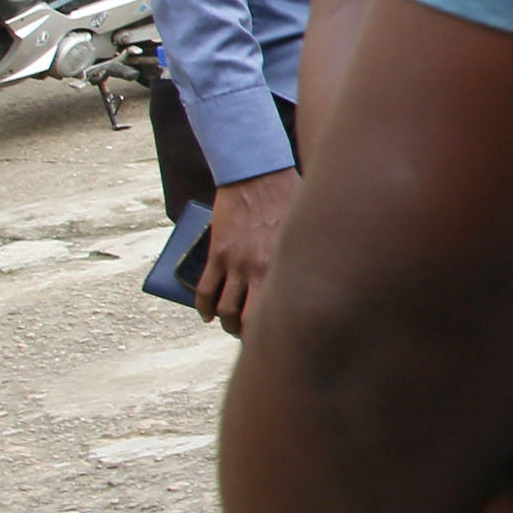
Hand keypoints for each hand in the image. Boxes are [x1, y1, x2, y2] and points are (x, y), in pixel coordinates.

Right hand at [196, 168, 301, 334]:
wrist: (256, 175)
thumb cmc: (288, 198)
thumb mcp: (302, 231)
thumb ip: (301, 255)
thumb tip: (308, 276)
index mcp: (285, 264)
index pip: (282, 309)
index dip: (280, 328)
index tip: (285, 336)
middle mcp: (259, 268)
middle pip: (251, 317)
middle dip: (250, 332)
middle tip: (253, 338)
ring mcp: (235, 262)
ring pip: (225, 309)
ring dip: (226, 323)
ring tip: (229, 325)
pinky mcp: (216, 253)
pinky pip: (205, 290)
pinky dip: (204, 307)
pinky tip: (207, 315)